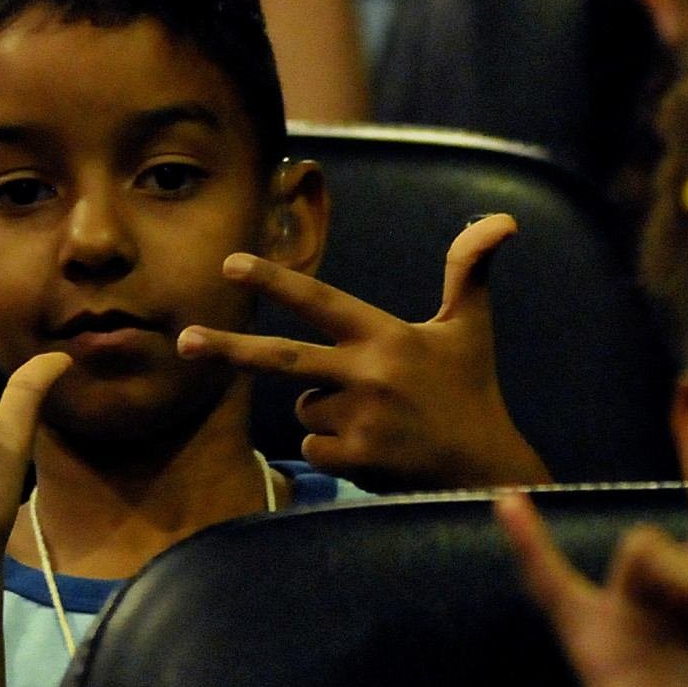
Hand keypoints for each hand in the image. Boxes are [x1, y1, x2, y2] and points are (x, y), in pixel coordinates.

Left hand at [177, 213, 549, 489]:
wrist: (487, 467)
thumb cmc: (472, 391)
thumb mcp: (470, 327)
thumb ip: (470, 270)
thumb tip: (504, 219)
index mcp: (387, 336)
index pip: (321, 300)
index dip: (274, 280)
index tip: (231, 263)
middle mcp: (369, 374)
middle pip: (282, 359)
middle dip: (228, 347)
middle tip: (184, 340)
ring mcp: (360, 420)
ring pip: (304, 407)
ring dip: (324, 410)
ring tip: (375, 416)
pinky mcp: (357, 460)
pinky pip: (312, 447)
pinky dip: (332, 447)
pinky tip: (372, 448)